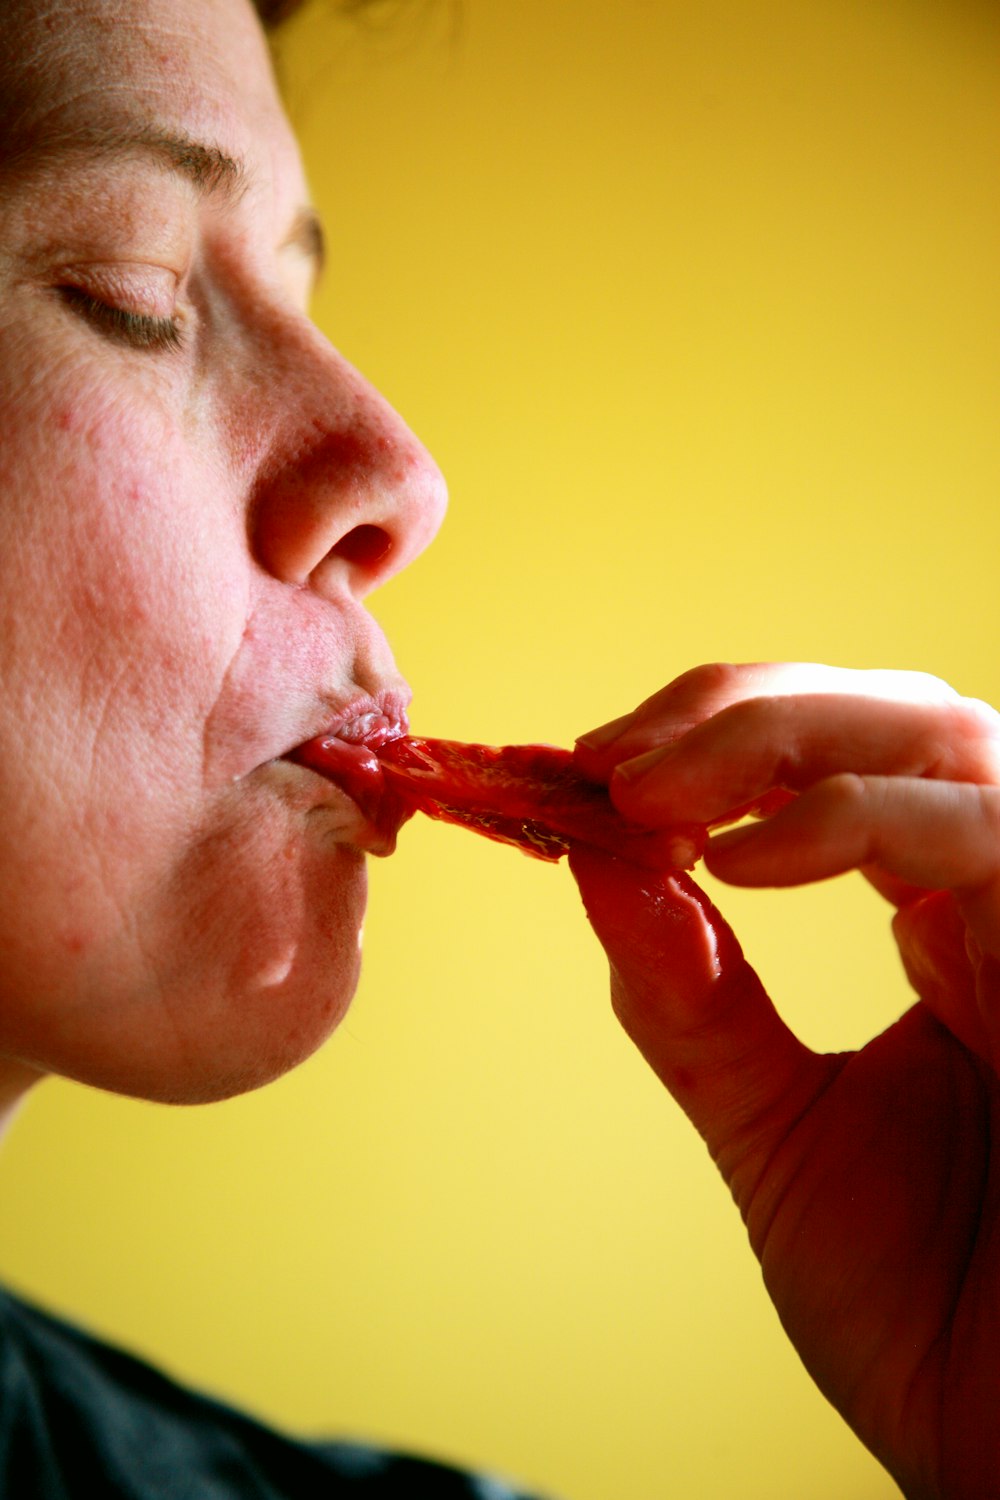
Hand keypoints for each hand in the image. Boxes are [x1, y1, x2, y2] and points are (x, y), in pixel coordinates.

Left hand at [570, 663, 999, 1499]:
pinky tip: (745, 861)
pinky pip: (989, 833)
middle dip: (739, 712)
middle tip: (605, 760)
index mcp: (941, 926)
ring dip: (782, 737)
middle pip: (891, 715)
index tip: (583, 772)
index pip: (834, 767)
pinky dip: (859, 818)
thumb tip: (595, 871)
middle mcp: (999, 903)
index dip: (709, 743)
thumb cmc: (930, 1312)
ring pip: (944, 737)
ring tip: (648, 792)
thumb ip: (693, 1002)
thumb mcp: (775, 1133)